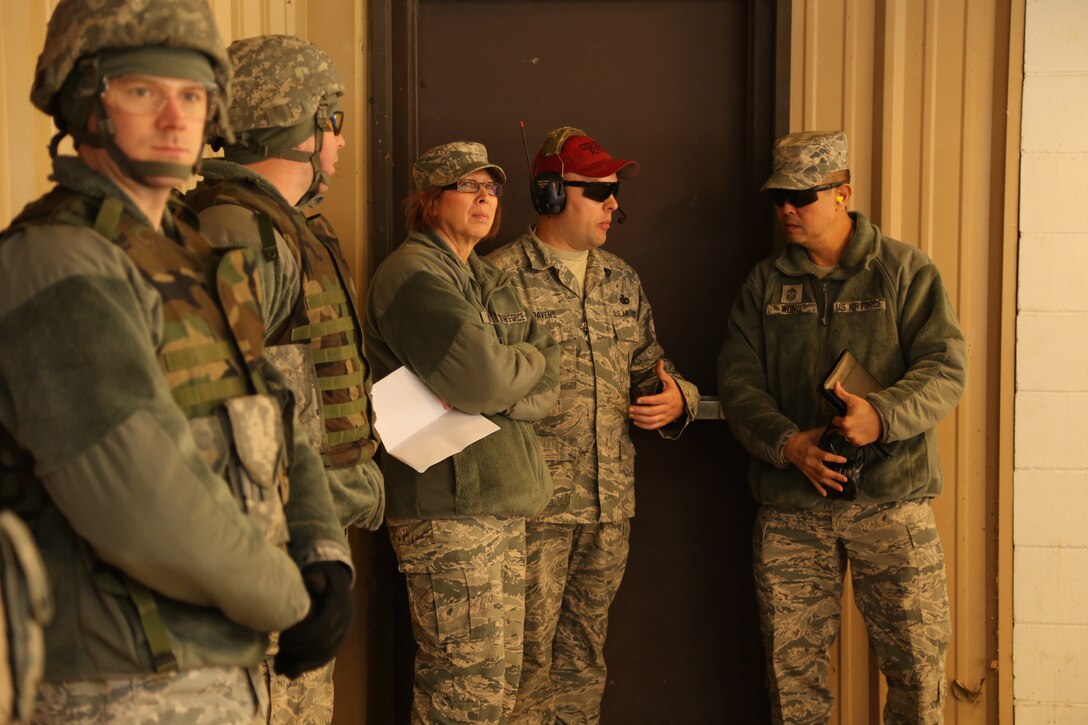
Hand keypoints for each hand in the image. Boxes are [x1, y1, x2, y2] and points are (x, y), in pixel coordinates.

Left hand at [274, 562, 352, 678]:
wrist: (338, 584)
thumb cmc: (322, 577)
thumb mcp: (320, 571)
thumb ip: (315, 577)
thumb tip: (311, 582)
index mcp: (340, 605)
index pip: (324, 626)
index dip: (303, 635)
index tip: (283, 637)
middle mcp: (344, 622)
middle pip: (324, 644)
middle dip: (300, 649)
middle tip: (280, 646)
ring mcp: (342, 634)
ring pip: (324, 656)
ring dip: (301, 662)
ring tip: (280, 663)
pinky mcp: (336, 643)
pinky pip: (324, 660)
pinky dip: (306, 667)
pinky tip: (289, 671)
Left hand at [629, 360, 684, 429]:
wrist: (686, 404)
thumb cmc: (675, 391)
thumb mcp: (670, 381)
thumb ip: (662, 372)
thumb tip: (659, 361)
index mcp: (668, 398)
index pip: (657, 400)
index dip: (647, 400)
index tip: (638, 400)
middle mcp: (667, 408)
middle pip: (652, 412)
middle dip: (640, 411)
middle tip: (630, 408)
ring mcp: (666, 416)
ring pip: (652, 420)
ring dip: (640, 418)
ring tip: (631, 415)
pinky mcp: (664, 422)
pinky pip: (654, 426)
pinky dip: (644, 426)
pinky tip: (636, 422)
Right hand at [783, 426, 849, 495]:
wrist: (787, 446)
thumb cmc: (801, 439)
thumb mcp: (812, 433)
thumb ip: (825, 432)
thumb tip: (838, 428)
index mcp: (812, 451)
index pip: (825, 456)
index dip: (835, 459)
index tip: (844, 460)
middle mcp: (810, 462)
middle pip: (823, 471)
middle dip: (835, 476)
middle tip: (845, 479)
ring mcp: (807, 469)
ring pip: (820, 479)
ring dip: (830, 484)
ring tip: (840, 488)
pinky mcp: (805, 473)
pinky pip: (812, 482)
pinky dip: (819, 488)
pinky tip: (825, 494)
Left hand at [830, 381, 882, 445]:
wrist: (883, 419)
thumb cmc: (868, 410)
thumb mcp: (853, 400)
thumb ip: (841, 394)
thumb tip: (835, 385)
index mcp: (844, 423)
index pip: (834, 421)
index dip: (839, 417)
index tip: (844, 415)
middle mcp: (848, 433)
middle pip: (839, 429)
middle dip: (843, 425)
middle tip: (852, 419)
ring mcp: (854, 439)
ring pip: (845, 435)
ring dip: (848, 431)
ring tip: (856, 425)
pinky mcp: (860, 443)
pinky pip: (853, 440)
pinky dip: (855, 437)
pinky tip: (860, 430)